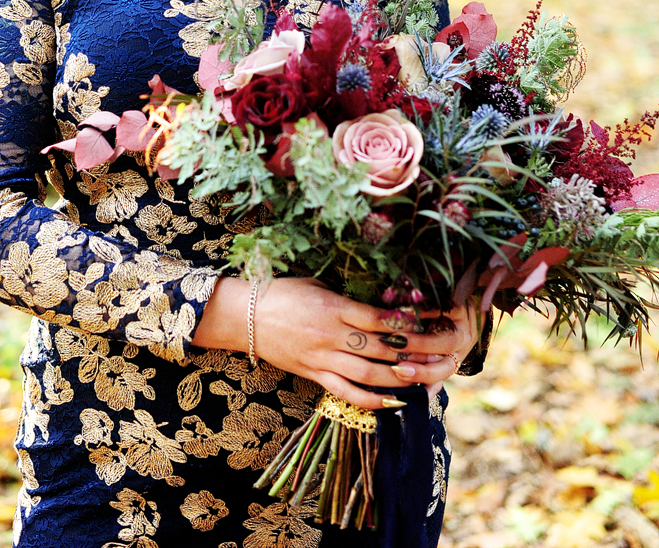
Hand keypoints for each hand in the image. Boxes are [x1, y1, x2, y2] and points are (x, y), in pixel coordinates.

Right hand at [193, 277, 474, 410]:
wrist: (244, 315)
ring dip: (400, 378)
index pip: (381, 319)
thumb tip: (383, 302)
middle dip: (416, 352)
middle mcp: (332, 336)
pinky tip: (392, 402)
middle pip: (382, 349)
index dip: (410, 322)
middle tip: (442, 353)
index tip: (434, 320)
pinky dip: (370, 400)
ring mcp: (322, 358)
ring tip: (425, 378)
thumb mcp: (317, 284)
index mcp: (334, 307)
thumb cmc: (281, 291)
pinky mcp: (313, 374)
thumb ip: (347, 297)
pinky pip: (346, 392)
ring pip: (369, 375)